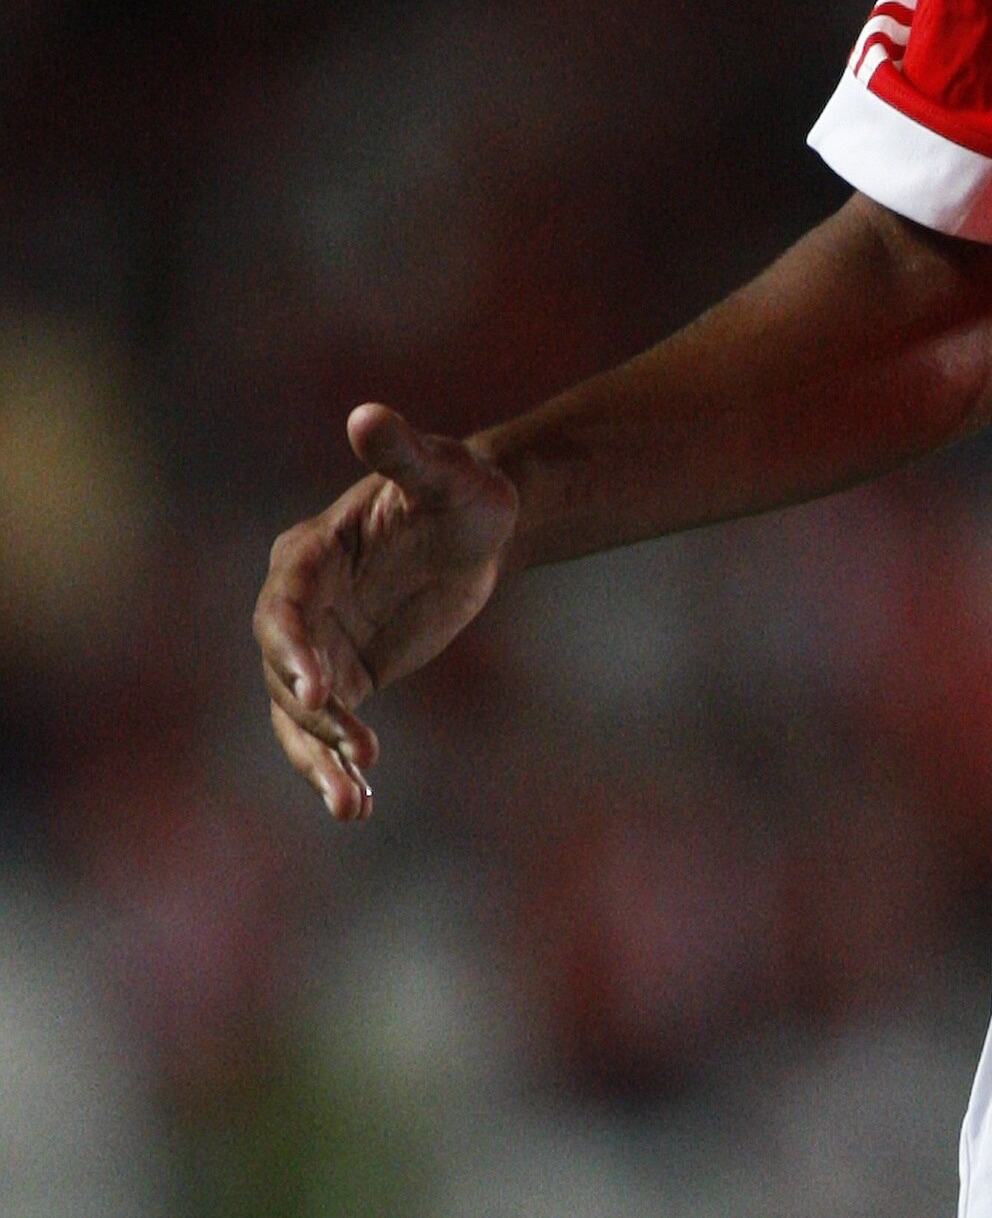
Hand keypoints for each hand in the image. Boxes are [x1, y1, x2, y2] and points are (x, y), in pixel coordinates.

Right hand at [256, 404, 518, 822]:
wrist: (481, 527)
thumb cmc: (464, 489)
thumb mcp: (445, 474)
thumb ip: (404, 452)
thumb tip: (367, 413)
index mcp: (311, 552)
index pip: (285, 603)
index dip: (294, 647)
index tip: (322, 690)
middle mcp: (300, 601)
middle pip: (286, 668)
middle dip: (313, 714)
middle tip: (354, 748)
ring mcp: (318, 643)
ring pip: (300, 713)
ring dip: (320, 756)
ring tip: (354, 804)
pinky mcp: (344, 675)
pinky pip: (328, 729)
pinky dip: (337, 764)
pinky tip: (358, 803)